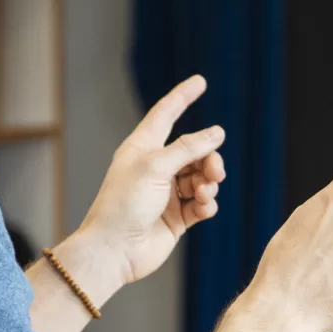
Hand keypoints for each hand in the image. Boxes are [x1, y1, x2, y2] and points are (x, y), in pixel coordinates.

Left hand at [77, 76, 227, 285]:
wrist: (115, 250)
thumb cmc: (124, 205)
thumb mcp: (156, 167)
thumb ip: (189, 148)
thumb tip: (217, 133)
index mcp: (142, 149)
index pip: (165, 115)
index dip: (182, 97)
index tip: (200, 81)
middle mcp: (155, 168)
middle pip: (193, 151)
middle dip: (209, 158)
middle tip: (215, 172)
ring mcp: (166, 193)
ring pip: (201, 177)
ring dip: (209, 183)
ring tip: (205, 193)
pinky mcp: (176, 217)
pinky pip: (201, 203)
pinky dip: (207, 204)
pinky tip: (204, 208)